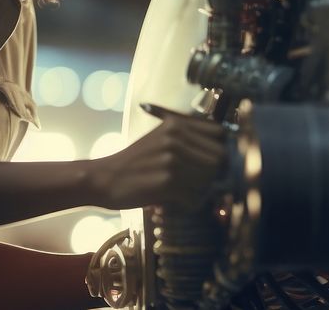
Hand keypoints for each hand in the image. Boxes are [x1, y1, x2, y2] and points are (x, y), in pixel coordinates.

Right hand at [88, 115, 227, 210]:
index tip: (213, 163)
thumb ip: (188, 140)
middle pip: (219, 159)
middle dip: (214, 175)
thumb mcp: (160, 139)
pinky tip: (176, 201)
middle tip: (198, 183)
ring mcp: (172, 159)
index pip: (220, 133)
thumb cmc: (135, 162)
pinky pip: (195, 197)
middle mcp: (176, 138)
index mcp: (176, 124)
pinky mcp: (167, 182)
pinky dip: (189, 204)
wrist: (104, 178)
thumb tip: (224, 153)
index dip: (222, 150)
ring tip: (184, 192)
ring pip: (209, 180)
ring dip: (201, 191)